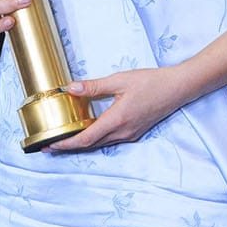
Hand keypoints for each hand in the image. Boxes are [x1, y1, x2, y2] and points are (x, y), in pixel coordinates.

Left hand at [48, 65, 191, 151]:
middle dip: (69, 147)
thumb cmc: (151, 82)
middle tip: (49, 146)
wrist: (177, 88)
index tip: (50, 145)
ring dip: (82, 144)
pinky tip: (88, 131)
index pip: (85, 139)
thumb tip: (71, 88)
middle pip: (90, 145)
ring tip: (65, 139)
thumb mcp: (120, 80)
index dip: (66, 144)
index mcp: (117, 120)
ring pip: (100, 144)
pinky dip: (95, 139)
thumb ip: (94, 86)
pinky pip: (110, 140)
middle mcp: (123, 132)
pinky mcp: (134, 132)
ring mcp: (130, 134)